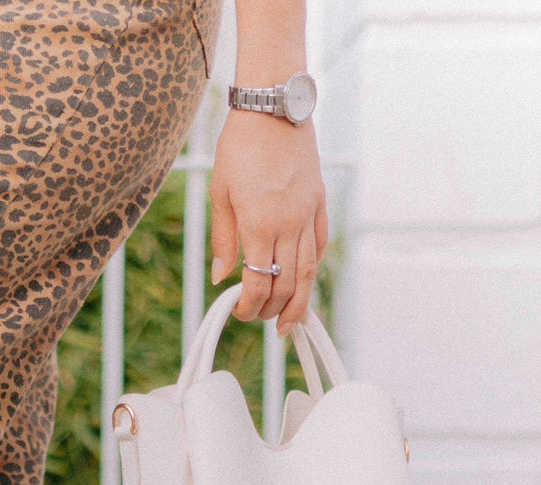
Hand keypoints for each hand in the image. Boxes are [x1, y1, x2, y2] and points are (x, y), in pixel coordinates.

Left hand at [208, 109, 328, 336]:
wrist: (274, 106)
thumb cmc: (239, 146)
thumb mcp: (220, 193)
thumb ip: (223, 239)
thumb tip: (222, 277)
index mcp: (260, 224)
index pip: (260, 282)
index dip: (250, 306)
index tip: (240, 312)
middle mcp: (289, 223)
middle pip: (287, 284)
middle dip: (273, 310)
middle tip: (261, 322)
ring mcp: (308, 212)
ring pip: (308, 271)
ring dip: (299, 302)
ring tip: (290, 323)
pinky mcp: (319, 201)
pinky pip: (320, 243)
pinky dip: (311, 267)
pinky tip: (301, 280)